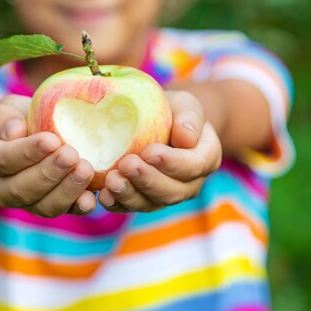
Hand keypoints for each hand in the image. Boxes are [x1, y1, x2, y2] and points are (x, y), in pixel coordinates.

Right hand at [0, 95, 96, 216]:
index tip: (52, 140)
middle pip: (23, 188)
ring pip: (44, 206)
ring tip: (86, 170)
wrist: (28, 139)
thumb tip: (15, 131)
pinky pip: (64, 213)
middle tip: (72, 156)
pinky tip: (91, 197)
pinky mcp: (50, 209)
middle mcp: (3, 188)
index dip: (28, 152)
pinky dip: (78, 207)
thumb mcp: (7, 109)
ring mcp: (27, 203)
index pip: (4, 159)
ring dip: (67, 191)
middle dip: (49, 173)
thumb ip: (5, 117)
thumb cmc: (18, 120)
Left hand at [97, 90, 221, 212]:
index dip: (171, 162)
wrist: (161, 122)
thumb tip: (186, 138)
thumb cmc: (175, 110)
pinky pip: (131, 207)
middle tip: (126, 165)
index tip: (148, 151)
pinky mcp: (144, 200)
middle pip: (172, 191)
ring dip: (129, 195)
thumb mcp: (186, 104)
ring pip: (151, 204)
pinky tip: (103, 195)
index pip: (193, 166)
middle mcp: (190, 184)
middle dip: (147, 180)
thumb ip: (190, 117)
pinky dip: (117, 204)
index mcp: (206, 158)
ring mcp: (166, 195)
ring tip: (111, 181)